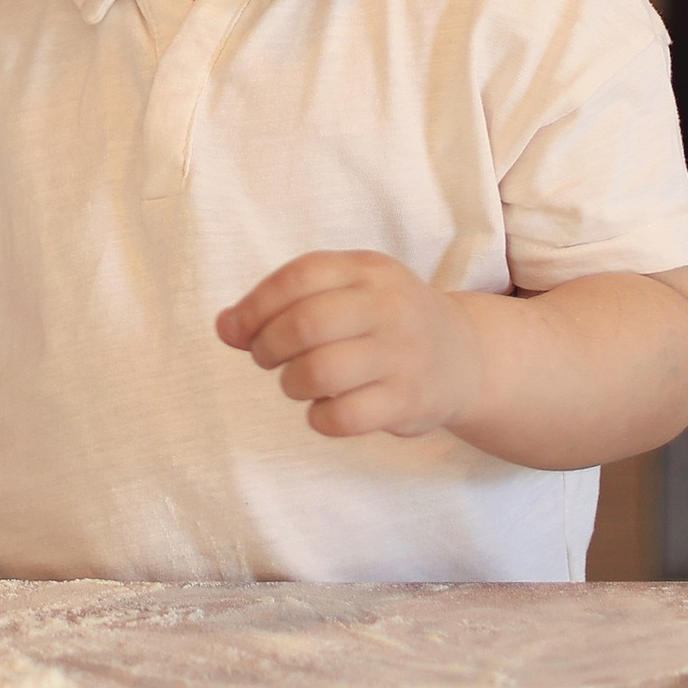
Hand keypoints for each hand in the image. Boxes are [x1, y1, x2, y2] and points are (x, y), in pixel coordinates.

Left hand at [216, 248, 477, 441]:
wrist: (462, 356)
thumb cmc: (383, 320)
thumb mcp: (348, 290)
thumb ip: (288, 300)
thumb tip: (225, 326)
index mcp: (368, 269)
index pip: (301, 276)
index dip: (256, 305)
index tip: (234, 330)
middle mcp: (389, 307)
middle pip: (306, 324)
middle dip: (268, 346)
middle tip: (265, 358)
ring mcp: (402, 355)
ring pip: (321, 372)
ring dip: (291, 382)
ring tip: (296, 382)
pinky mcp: (408, 402)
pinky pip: (345, 417)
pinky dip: (319, 418)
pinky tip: (322, 410)